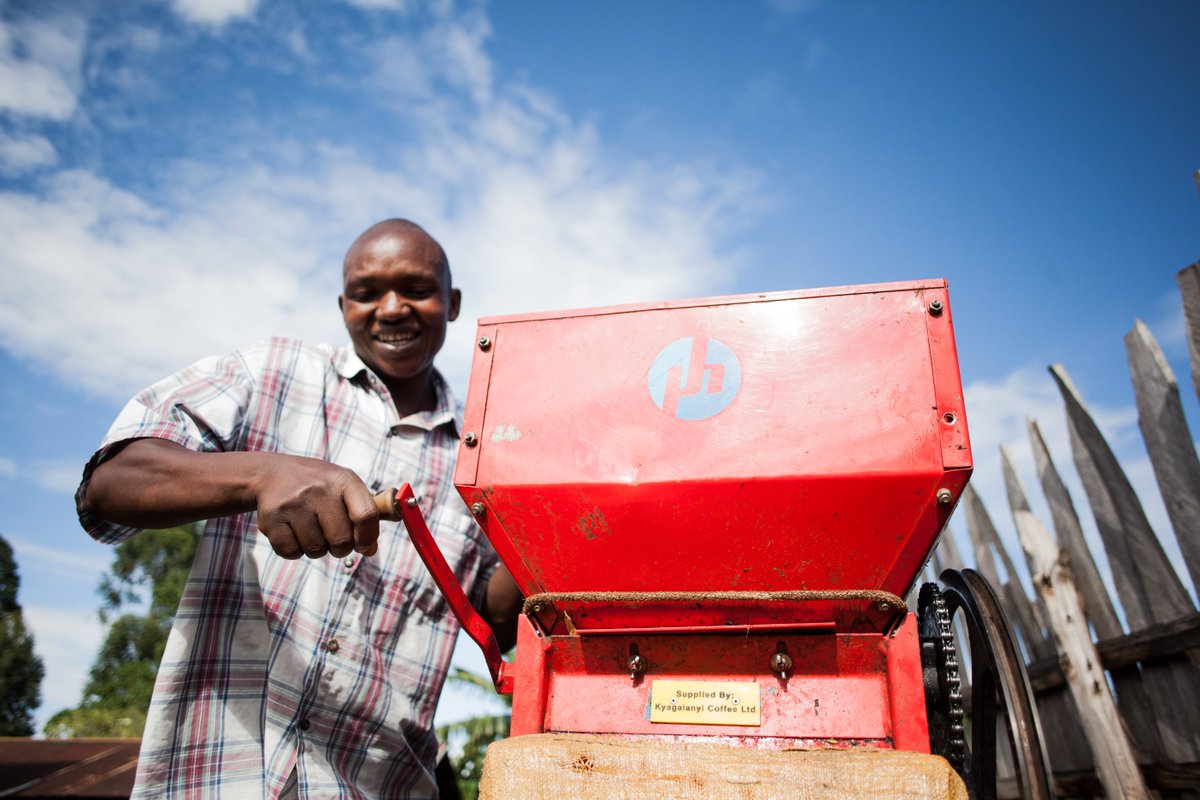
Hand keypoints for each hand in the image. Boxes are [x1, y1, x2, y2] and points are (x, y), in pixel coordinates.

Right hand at [253, 456, 379, 558]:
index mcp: (343, 480)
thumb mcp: (343, 489)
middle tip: (331, 537)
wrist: (271, 474)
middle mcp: (319, 489)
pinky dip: (294, 550)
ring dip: (315, 549)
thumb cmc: (317, 487)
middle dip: (339, 548)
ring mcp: (294, 502)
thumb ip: (362, 517)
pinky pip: (291, 552)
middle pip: (341, 540)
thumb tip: (369, 551)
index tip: (362, 545)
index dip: (367, 538)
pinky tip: (292, 532)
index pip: (366, 515)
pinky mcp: (272, 516)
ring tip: (309, 530)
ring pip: (315, 549)